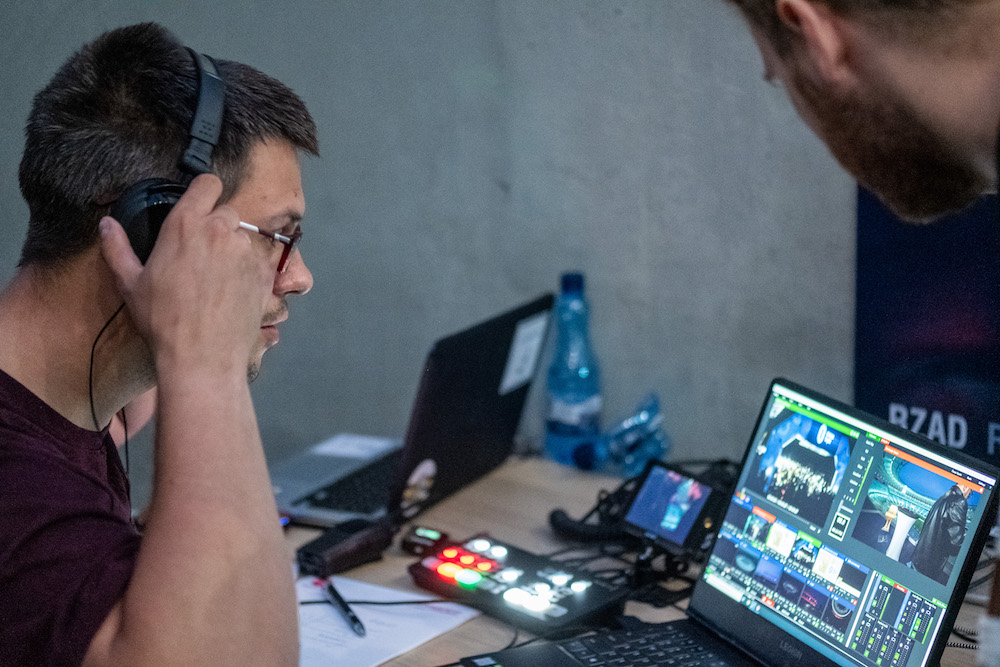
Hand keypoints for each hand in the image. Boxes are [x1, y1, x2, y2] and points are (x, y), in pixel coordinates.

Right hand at [99, 174, 272, 374]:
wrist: (202, 356)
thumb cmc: (162, 320)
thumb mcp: (130, 284)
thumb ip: (117, 248)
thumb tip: (106, 224)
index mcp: (186, 225)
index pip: (207, 183)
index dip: (205, 192)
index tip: (200, 206)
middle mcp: (220, 230)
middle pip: (226, 211)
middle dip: (217, 226)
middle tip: (203, 253)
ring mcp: (246, 251)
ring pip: (243, 237)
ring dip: (234, 249)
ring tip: (218, 278)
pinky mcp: (264, 273)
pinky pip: (258, 261)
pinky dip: (249, 270)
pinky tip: (234, 292)